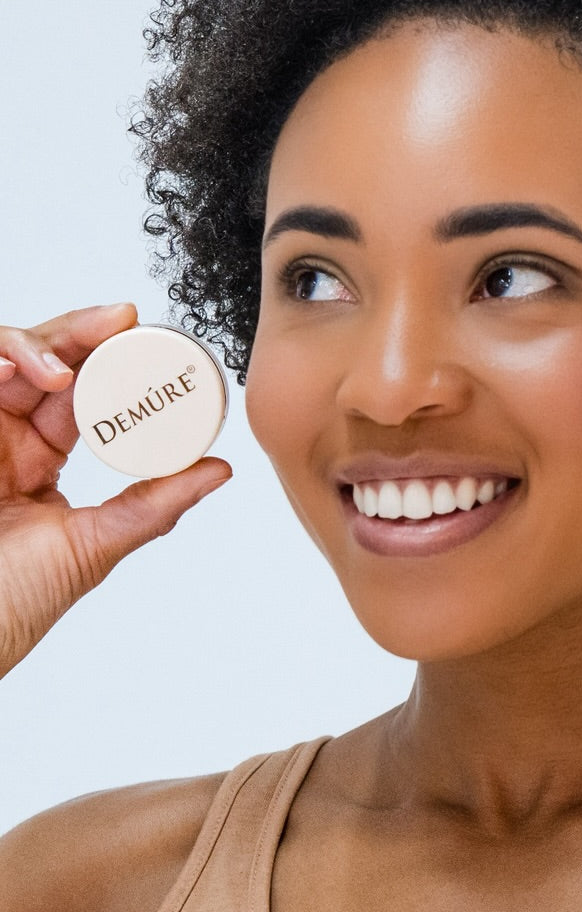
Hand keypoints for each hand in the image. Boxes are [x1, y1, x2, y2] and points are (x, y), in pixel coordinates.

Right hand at [0, 304, 230, 676]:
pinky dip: (1, 357)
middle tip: (124, 319)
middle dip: (86, 331)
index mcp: (39, 458)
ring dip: (45, 341)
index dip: (116, 362)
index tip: (156, 344)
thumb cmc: (10, 603)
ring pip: (7, 354)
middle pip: (48, 360)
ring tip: (74, 358)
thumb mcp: (94, 545)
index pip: (82, 392)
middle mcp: (5, 437)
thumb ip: (154, 504)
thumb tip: (220, 468)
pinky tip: (25, 369)